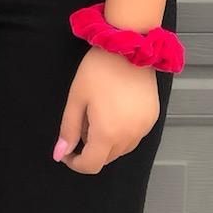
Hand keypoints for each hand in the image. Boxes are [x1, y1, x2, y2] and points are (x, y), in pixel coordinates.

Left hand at [53, 47, 159, 174]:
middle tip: (82, 122)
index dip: (75, 163)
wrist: (129, 47)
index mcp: (107, 134)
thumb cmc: (98, 70)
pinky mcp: (152, 119)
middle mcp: (129, 137)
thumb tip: (60, 154)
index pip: (91, 165)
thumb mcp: (76, 98)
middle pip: (106, 158)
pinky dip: (121, 133)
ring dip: (106, 142)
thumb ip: (69, 129)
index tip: (66, 151)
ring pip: (121, 150)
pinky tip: (114, 111)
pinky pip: (134, 137)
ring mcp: (144, 129)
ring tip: (98, 113)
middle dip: (90, 150)